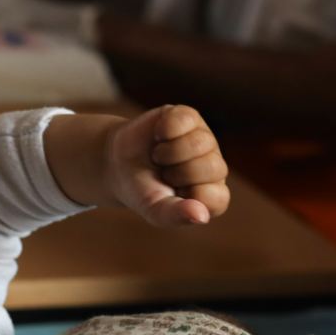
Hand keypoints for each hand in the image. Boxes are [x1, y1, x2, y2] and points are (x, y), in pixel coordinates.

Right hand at [104, 104, 229, 226]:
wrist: (117, 164)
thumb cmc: (141, 191)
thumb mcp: (154, 210)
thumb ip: (176, 215)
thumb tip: (201, 216)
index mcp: (212, 195)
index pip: (218, 198)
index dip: (190, 196)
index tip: (170, 194)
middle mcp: (215, 167)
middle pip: (212, 167)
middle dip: (177, 172)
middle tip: (163, 174)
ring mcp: (205, 139)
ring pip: (199, 143)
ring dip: (168, 152)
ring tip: (159, 157)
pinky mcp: (190, 117)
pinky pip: (184, 120)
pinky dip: (163, 130)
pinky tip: (158, 137)